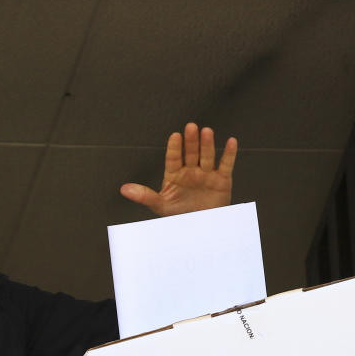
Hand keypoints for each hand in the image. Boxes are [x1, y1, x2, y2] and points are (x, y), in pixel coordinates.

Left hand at [120, 122, 236, 216]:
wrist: (200, 228)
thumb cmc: (179, 216)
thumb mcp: (160, 205)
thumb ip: (144, 196)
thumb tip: (123, 189)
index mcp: (175, 175)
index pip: (173, 159)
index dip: (174, 148)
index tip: (175, 136)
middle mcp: (191, 171)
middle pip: (191, 154)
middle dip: (191, 142)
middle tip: (190, 127)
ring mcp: (206, 174)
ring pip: (207, 156)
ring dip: (207, 144)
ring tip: (206, 132)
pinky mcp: (222, 180)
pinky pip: (226, 165)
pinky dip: (229, 154)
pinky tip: (231, 142)